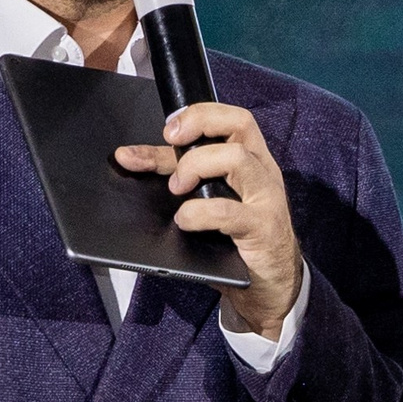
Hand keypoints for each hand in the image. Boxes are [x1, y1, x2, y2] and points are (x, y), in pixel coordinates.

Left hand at [114, 103, 304, 337]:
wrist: (272, 286)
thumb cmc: (237, 239)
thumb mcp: (210, 199)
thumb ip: (179, 175)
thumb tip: (130, 158)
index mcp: (252, 158)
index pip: (226, 120)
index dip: (193, 116)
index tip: (166, 129)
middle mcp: (263, 170)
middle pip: (240, 122)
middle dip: (200, 122)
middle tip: (171, 140)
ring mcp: (267, 197)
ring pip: (236, 158)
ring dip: (197, 166)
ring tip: (176, 188)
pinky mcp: (263, 227)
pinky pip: (228, 211)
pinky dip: (199, 213)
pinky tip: (185, 221)